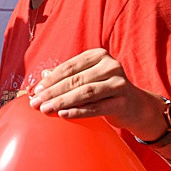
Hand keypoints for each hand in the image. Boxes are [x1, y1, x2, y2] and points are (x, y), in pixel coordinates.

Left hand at [28, 48, 162, 135]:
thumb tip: (42, 75)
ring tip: (46, 109)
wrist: (134, 106)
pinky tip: (63, 115)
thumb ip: (67, 76)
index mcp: (98, 55)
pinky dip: (78, 111)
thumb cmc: (103, 90)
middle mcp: (111, 66)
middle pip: (75, 80)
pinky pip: (97, 107)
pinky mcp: (123, 101)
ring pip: (85, 92)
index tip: (36, 91)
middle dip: (52, 92)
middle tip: (36, 103)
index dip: (50, 79)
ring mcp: (119, 83)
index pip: (69, 67)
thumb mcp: (86, 78)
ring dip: (62, 102)